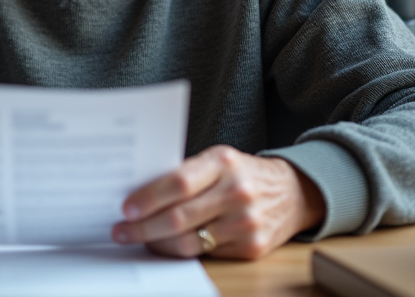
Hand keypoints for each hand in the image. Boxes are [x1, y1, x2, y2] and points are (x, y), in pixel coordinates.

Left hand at [111, 145, 324, 259]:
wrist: (293, 193)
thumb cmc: (242, 173)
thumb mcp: (218, 160)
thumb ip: (186, 173)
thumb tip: (139, 191)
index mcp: (224, 162)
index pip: (178, 182)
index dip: (148, 198)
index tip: (126, 208)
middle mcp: (237, 192)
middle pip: (179, 217)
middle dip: (143, 227)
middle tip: (121, 231)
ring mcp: (246, 222)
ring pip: (189, 242)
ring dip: (157, 244)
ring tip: (139, 240)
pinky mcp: (252, 248)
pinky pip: (206, 255)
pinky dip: (181, 252)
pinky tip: (167, 246)